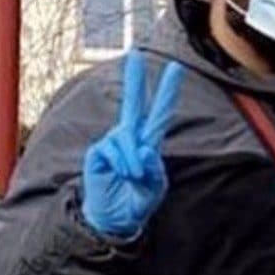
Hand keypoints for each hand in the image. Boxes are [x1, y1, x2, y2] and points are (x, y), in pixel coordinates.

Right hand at [81, 51, 185, 238]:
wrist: (113, 220)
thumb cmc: (135, 202)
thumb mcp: (153, 188)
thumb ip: (153, 169)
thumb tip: (145, 149)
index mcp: (148, 145)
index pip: (159, 114)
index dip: (167, 92)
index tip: (176, 68)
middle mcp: (130, 139)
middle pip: (133, 105)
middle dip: (134, 81)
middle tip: (133, 55)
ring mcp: (112, 143)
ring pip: (127, 137)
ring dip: (133, 160)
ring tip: (132, 177)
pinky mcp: (99, 151)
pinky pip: (112, 149)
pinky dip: (121, 163)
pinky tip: (120, 175)